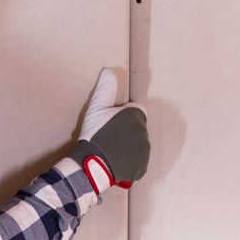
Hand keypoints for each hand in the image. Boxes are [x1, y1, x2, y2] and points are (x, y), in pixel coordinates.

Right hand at [68, 67, 148, 193]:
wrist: (93, 165)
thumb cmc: (95, 134)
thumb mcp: (96, 108)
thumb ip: (105, 88)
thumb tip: (109, 70)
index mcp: (137, 115)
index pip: (135, 110)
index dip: (123, 114)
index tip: (111, 121)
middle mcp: (145, 133)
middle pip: (136, 128)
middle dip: (125, 130)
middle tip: (107, 136)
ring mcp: (144, 152)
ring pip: (137, 144)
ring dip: (127, 146)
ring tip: (109, 150)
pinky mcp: (142, 168)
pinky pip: (137, 162)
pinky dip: (128, 161)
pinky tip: (114, 161)